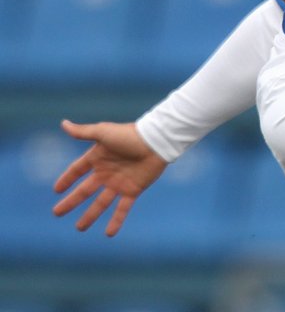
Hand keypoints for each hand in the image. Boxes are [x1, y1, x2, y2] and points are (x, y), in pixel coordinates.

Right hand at [52, 120, 168, 235]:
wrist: (156, 142)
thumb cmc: (129, 135)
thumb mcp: (103, 133)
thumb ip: (83, 132)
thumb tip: (63, 123)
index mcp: (98, 158)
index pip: (77, 170)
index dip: (67, 179)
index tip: (56, 190)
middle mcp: (107, 172)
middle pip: (85, 191)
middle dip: (71, 202)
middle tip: (57, 213)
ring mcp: (119, 183)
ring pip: (101, 203)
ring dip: (90, 215)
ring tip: (79, 228)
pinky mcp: (133, 190)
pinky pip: (122, 208)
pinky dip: (116, 221)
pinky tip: (109, 234)